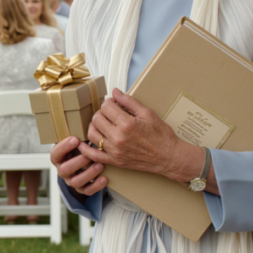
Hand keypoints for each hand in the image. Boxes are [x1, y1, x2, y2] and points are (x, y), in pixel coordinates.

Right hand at [51, 136, 105, 196]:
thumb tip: (86, 122)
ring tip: (100, 165)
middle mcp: (63, 170)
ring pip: (76, 182)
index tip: (75, 139)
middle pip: (65, 169)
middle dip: (78, 162)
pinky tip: (104, 178)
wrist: (84, 163)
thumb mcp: (76, 142)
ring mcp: (71, 181)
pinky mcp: (81, 189)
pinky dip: (96, 186)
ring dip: (88, 174)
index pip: (55, 154)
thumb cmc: (80, 148)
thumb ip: (77, 136)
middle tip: (89, 154)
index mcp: (59, 158)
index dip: (63, 147)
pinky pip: (87, 191)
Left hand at [80, 88, 207, 183]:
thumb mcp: (148, 114)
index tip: (115, 104)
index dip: (109, 102)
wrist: (169, 157)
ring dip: (94, 126)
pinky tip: (83, 143)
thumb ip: (129, 101)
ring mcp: (115, 151)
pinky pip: (94, 155)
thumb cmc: (162, 136)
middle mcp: (118, 138)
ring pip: (92, 134)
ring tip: (103, 124)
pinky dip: (85, 149)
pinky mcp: (114, 161)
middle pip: (97, 119)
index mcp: (127, 124)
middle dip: (102, 112)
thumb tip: (115, 91)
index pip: (106, 107)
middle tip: (110, 113)